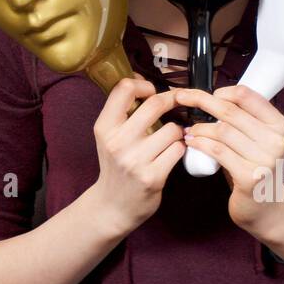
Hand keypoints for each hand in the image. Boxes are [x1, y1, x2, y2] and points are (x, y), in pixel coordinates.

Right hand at [90, 78, 186, 236]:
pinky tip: (171, 154)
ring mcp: (136, 160)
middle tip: (177, 104)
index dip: (144, 84)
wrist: (112, 206)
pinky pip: (178, 150)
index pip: (125, 88)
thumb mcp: (108, 135)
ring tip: (170, 139)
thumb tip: (139, 78)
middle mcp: (117, 141)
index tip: (151, 91)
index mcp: (104, 127)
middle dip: (172, 100)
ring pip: (173, 129)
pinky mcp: (153, 176)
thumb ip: (122, 110)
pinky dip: (179, 149)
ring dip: (177, 131)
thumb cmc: (115, 165)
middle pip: (155, 104)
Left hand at [176, 86, 283, 241]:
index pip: (246, 95)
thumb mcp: (256, 139)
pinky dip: (200, 143)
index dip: (220, 90)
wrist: (267, 208)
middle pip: (230, 111)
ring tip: (188, 130)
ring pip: (221, 131)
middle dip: (201, 101)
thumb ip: (242, 119)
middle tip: (181, 98)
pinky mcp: (250, 177)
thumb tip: (210, 96)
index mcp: (278, 124)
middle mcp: (275, 140)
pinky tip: (191, 142)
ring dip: (198, 128)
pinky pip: (218, 151)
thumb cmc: (253, 168)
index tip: (202, 92)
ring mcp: (264, 159)